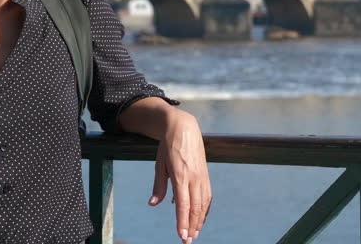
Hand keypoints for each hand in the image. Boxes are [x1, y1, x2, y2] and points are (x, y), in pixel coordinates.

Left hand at [147, 110, 211, 242]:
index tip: (182, 236)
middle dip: (192, 226)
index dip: (183, 222)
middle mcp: (194, 178)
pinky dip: (205, 210)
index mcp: (180, 175)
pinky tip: (201, 218)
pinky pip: (207, 196)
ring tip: (194, 234)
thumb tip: (153, 203)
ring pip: (203, 204)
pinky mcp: (206, 175)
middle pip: (195, 207)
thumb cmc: (168, 146)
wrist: (184, 127)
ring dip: (199, 221)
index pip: (183, 204)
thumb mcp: (159, 164)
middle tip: (187, 241)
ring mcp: (202, 176)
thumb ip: (158, 185)